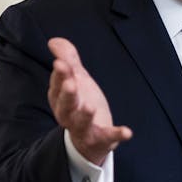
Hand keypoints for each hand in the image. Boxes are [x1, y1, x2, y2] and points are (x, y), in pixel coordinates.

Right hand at [47, 37, 131, 165]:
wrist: (89, 139)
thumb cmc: (80, 104)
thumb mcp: (76, 80)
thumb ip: (68, 60)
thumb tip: (54, 41)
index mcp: (60, 99)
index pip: (58, 85)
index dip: (60, 75)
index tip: (60, 62)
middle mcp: (68, 114)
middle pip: (65, 105)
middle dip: (67, 94)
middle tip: (70, 83)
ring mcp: (83, 129)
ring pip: (80, 123)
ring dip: (85, 115)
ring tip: (90, 107)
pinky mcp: (99, 139)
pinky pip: (107, 137)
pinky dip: (116, 135)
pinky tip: (127, 132)